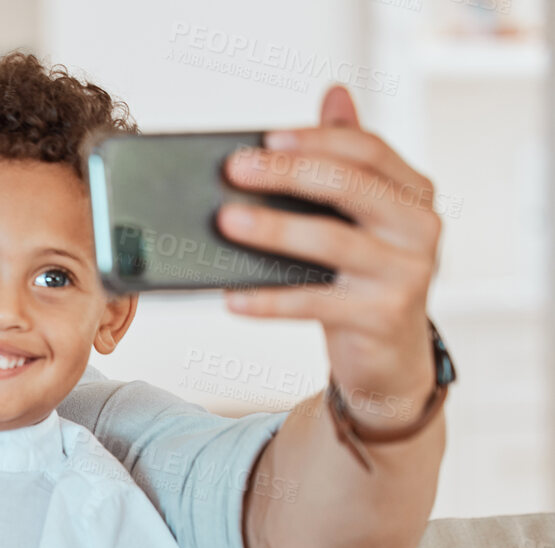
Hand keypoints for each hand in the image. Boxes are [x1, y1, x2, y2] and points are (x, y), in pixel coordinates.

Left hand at [218, 85, 441, 430]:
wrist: (390, 355)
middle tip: (235, 169)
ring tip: (227, 222)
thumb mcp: (363, 215)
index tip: (264, 138)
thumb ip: (349, 157)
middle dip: (288, 174)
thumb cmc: (365, 274)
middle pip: (350, 187)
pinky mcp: (381, 316)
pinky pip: (314, 303)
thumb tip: (334, 92)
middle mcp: (418, 227)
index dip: (315, 140)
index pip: (367, 150)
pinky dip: (269, 300)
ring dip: (274, 229)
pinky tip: (232, 296)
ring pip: (332, 242)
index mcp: (413, 192)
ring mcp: (405, 273)